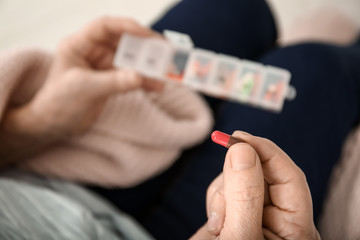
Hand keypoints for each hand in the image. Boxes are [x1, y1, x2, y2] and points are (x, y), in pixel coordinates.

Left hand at [0, 16, 161, 163]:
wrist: (54, 125)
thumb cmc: (58, 103)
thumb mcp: (83, 89)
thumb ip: (112, 82)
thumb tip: (139, 76)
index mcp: (78, 45)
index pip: (104, 27)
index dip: (127, 27)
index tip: (148, 35)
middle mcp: (92, 51)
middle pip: (123, 41)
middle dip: (145, 47)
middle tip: (165, 52)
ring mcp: (103, 66)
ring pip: (131, 59)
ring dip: (148, 66)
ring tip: (166, 71)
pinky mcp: (111, 80)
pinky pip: (132, 76)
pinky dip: (145, 81)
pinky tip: (157, 86)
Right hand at [191, 131, 319, 239]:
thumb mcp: (239, 238)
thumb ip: (243, 195)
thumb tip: (242, 150)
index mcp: (295, 229)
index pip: (289, 176)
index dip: (265, 152)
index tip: (238, 137)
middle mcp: (277, 220)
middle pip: (261, 174)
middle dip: (237, 179)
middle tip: (222, 202)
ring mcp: (253, 217)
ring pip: (239, 179)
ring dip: (222, 193)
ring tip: (218, 224)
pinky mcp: (233, 216)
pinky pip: (224, 191)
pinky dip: (215, 200)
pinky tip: (214, 224)